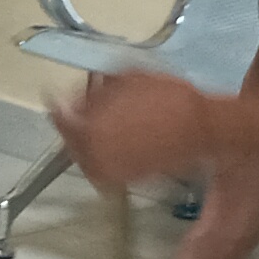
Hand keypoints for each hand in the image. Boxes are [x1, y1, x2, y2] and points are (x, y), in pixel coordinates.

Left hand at [49, 69, 216, 191]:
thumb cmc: (168, 97)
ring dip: (86, 142)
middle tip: (80, 110)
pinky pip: (105, 169)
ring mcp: (112, 171)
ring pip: (86, 158)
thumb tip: (76, 94)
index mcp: (90, 129)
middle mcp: (95, 155)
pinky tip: (114, 142)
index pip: (59, 118)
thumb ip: (95, 88)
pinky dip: (103, 156)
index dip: (57, 104)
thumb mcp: (127, 78)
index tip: (56, 96)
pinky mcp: (129, 179)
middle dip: (72, 125)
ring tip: (98, 127)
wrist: (201, 127)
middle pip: (70, 141)